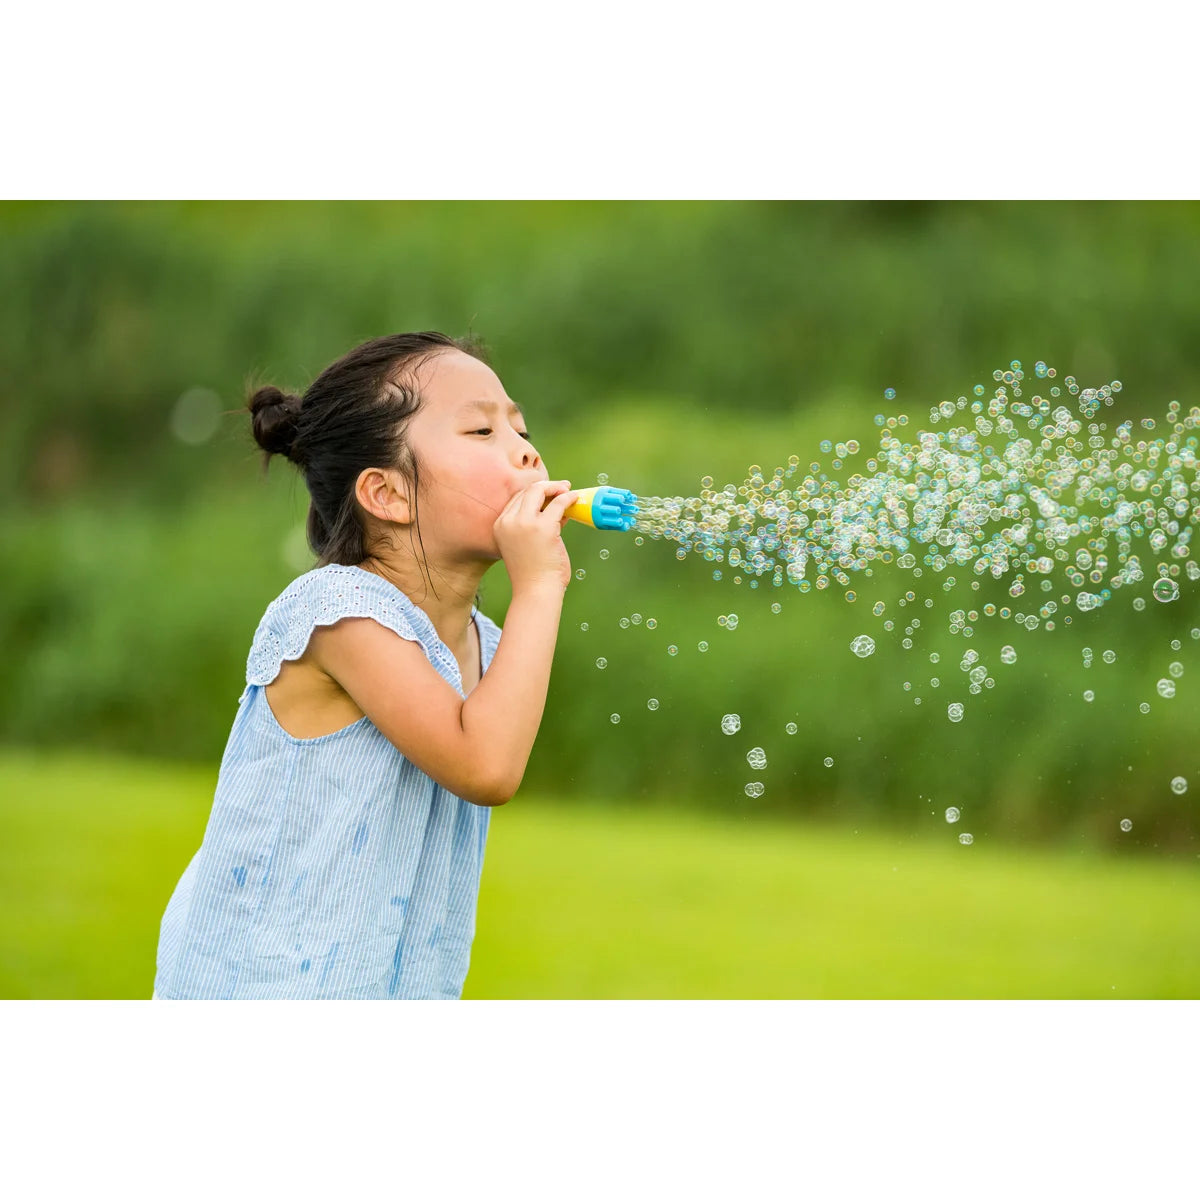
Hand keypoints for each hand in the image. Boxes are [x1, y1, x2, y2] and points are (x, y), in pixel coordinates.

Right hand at [493, 479, 579, 593]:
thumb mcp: (526, 544)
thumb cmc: (533, 573)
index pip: (517, 499)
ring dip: (557, 488)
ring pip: (540, 491)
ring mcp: (524, 523)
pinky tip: (574, 498)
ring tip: (568, 490)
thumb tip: (557, 507)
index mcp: (500, 526)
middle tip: (562, 487)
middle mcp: (508, 521)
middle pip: (527, 491)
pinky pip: (558, 503)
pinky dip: (568, 497)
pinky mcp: (543, 527)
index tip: (550, 495)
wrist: (535, 591)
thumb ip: (536, 525)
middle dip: (546, 486)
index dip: (535, 494)